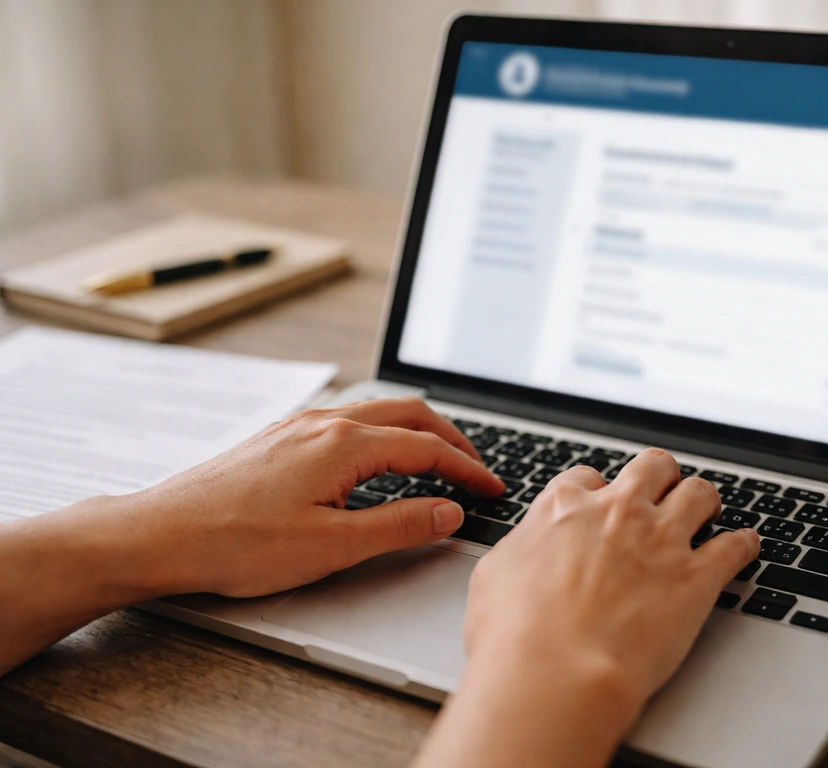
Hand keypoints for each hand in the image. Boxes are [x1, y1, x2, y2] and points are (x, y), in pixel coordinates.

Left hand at [118, 397, 503, 596]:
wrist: (160, 534)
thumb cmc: (236, 543)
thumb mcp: (331, 546)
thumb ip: (399, 526)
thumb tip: (448, 511)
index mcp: (344, 444)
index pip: (426, 447)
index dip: (467, 468)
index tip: (492, 487)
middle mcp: (324, 422)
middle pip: (409, 414)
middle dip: (451, 438)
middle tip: (476, 467)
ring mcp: (299, 425)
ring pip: (377, 412)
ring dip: (417, 432)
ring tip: (438, 460)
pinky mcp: (281, 437)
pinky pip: (348, 420)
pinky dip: (383, 433)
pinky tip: (378, 460)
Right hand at [414, 448, 758, 767]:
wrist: (554, 672)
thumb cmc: (513, 634)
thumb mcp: (494, 574)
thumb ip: (520, 548)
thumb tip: (525, 546)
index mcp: (565, 506)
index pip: (588, 477)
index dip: (596, 491)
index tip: (600, 505)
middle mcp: (617, 512)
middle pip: (652, 466)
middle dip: (659, 476)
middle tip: (661, 493)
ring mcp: (660, 540)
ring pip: (699, 492)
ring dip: (704, 501)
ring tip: (707, 512)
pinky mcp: (696, 577)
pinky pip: (736, 545)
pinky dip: (744, 545)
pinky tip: (744, 548)